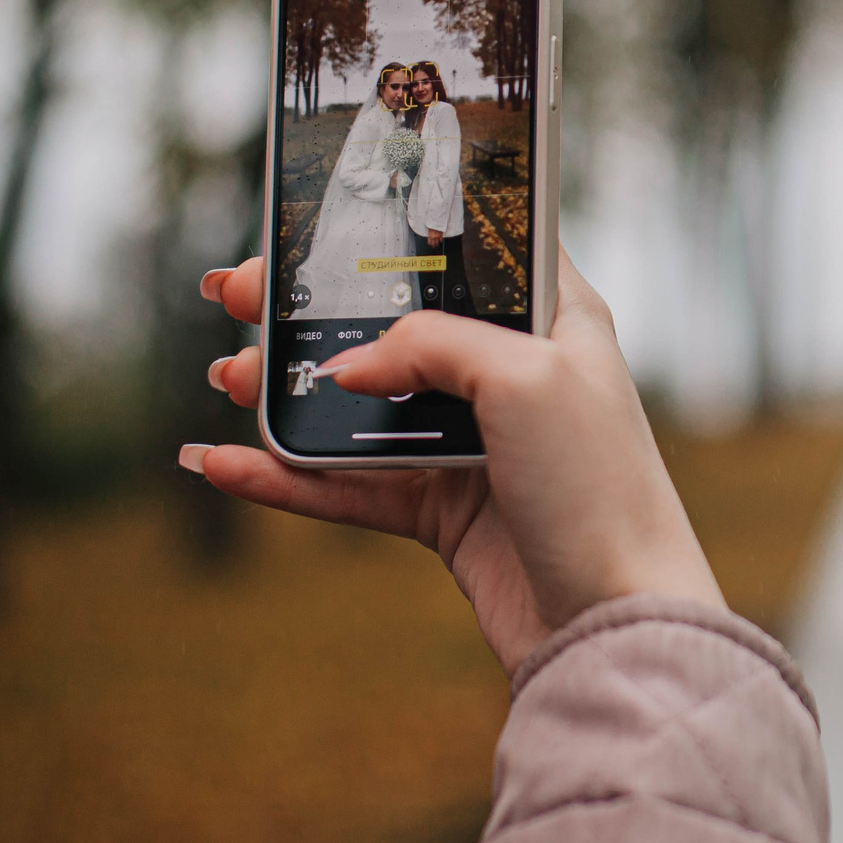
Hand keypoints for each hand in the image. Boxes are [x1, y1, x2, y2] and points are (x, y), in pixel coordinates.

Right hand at [184, 252, 722, 670]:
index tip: (315, 220)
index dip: (393, 231)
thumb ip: (430, 344)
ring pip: (362, 405)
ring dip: (288, 392)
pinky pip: (350, 485)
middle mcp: (513, 373)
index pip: (467, 251)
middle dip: (309, 309)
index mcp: (554, 319)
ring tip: (225, 379)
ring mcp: (476, 444)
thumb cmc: (598, 487)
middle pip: (394, 325)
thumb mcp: (525, 377)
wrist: (617, 622)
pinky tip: (225, 464)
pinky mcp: (446, 512)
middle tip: (234, 293)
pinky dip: (288, 477)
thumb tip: (347, 366)